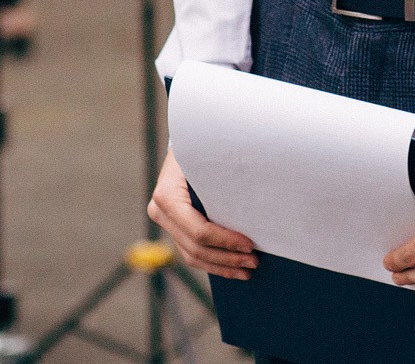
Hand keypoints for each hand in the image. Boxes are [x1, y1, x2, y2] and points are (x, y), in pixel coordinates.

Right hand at [148, 149, 256, 279]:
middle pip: (196, 247)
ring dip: (221, 266)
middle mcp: (160, 212)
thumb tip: (255, 196)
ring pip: (192, 256)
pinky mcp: (173, 229)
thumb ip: (221, 176)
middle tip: (253, 262)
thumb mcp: (208, 157)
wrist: (185, 144)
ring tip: (246, 270)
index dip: (225, 241)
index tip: (249, 244)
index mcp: (167, 196)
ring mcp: (164, 223)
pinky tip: (233, 267)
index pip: (199, 230)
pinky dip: (213, 263)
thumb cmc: (202, 148)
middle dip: (227, 257)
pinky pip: (191, 253)